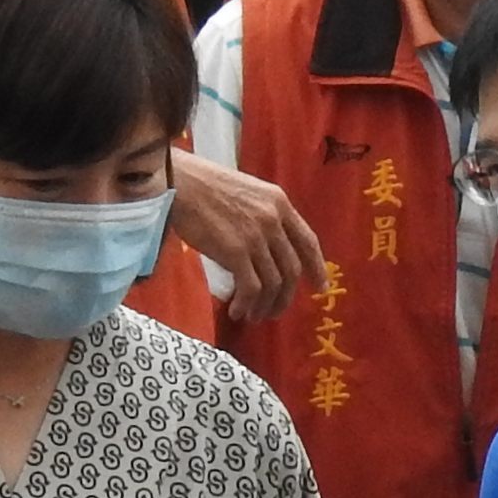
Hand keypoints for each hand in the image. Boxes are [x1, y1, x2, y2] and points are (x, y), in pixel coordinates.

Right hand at [170, 147, 329, 322]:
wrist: (177, 183)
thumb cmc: (202, 186)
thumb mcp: (246, 193)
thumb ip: (263, 216)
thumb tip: (267, 252)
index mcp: (279, 202)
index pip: (308, 241)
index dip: (317, 268)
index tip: (320, 287)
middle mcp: (273, 220)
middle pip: (292, 269)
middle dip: (286, 297)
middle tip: (275, 311)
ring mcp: (256, 236)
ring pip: (274, 283)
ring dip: (265, 305)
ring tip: (252, 315)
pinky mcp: (236, 252)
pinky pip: (252, 288)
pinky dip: (247, 304)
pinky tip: (237, 310)